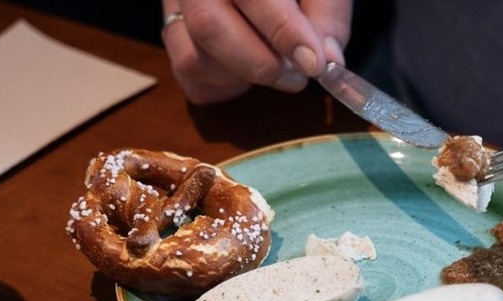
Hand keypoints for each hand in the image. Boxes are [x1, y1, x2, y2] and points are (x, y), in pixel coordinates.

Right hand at [161, 0, 352, 103]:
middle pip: (209, 27)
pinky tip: (249, 70)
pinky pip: (190, 80)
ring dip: (245, 77)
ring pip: (193, 59)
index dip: (284, 32)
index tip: (314, 64)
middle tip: (300, 74)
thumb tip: (329, 60)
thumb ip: (328, 14)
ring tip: (279, 67)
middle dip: (262, 64)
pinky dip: (226, 87)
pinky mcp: (174, 39)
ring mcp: (175, 11)